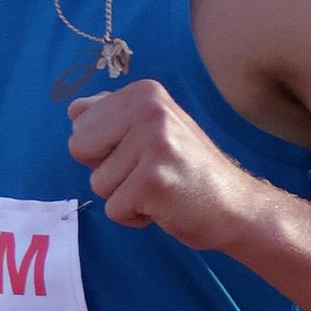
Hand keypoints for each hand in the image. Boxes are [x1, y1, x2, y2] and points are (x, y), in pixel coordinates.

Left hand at [68, 81, 265, 248]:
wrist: (235, 206)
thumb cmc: (188, 171)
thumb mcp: (153, 130)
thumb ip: (112, 116)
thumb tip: (74, 110)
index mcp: (144, 93)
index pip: (80, 123)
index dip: (104, 149)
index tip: (141, 153)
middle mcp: (148, 110)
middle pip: (79, 148)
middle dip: (106, 171)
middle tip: (148, 173)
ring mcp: (153, 143)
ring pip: (97, 183)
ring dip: (124, 196)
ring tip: (159, 189)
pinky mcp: (153, 181)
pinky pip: (114, 209)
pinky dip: (134, 217)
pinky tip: (164, 206)